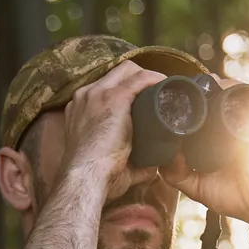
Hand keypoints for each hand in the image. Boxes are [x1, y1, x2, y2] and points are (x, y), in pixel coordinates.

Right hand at [58, 61, 166, 180]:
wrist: (85, 179)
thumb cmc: (95, 177)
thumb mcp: (109, 164)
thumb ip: (131, 165)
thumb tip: (151, 168)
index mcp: (81, 109)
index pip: (105, 86)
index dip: (127, 89)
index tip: (143, 100)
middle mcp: (86, 95)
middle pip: (117, 72)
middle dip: (139, 78)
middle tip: (157, 94)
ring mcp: (98, 94)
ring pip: (128, 70)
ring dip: (148, 77)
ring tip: (164, 90)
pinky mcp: (114, 98)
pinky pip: (139, 79)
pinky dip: (155, 79)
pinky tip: (167, 84)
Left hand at [158, 81, 248, 225]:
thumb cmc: (234, 197)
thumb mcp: (196, 187)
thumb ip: (176, 174)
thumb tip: (162, 155)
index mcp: (213, 143)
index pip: (198, 119)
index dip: (185, 110)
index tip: (171, 103)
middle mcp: (226, 131)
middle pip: (211, 103)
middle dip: (198, 93)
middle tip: (184, 89)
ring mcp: (241, 126)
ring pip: (226, 97)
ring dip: (214, 87)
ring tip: (202, 83)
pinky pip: (244, 99)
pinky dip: (233, 88)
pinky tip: (220, 84)